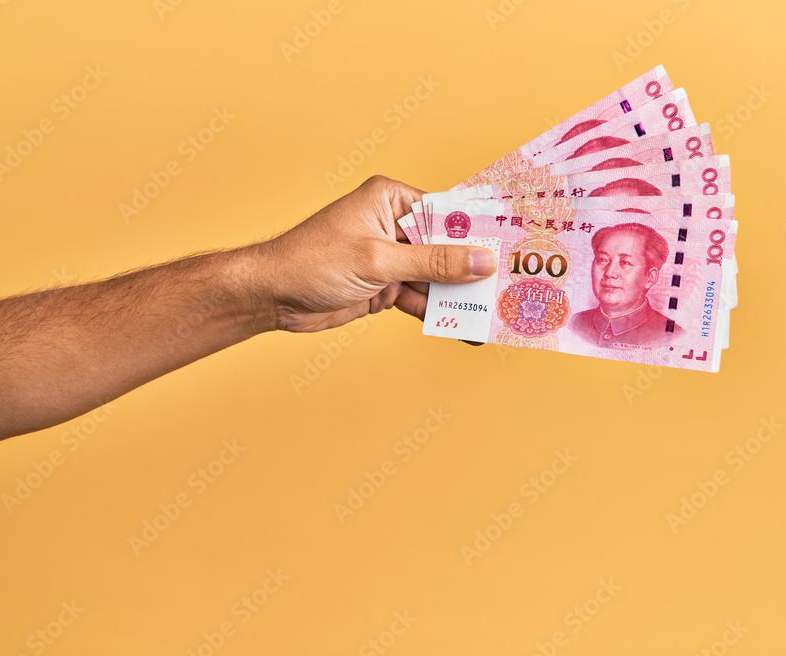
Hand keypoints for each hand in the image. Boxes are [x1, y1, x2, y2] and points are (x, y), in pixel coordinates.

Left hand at [250, 176, 496, 332]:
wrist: (271, 296)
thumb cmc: (313, 261)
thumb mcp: (379, 260)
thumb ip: (433, 262)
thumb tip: (481, 261)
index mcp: (391, 199)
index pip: (447, 212)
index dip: (481, 231)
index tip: (515, 245)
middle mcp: (393, 224)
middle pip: (446, 247)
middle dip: (475, 269)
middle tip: (512, 286)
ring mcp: (390, 257)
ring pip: (436, 277)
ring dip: (460, 298)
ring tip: (495, 315)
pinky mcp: (384, 285)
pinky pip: (421, 298)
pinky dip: (438, 313)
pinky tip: (464, 327)